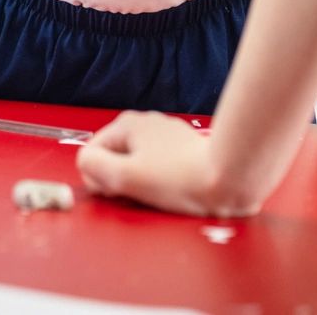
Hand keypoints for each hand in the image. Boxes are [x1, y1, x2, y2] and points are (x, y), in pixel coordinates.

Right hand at [75, 111, 241, 216]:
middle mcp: (144, 123)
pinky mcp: (183, 148)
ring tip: (160, 192)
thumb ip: (95, 168)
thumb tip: (87, 166)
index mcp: (126, 124)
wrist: (229, 178)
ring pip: (135, 161)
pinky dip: (159, 178)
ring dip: (140, 180)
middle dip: (119, 179)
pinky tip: (174, 187)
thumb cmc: (178, 179)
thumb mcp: (127, 177)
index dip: (97, 179)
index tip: (116, 193)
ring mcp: (165, 134)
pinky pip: (156, 165)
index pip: (90, 153)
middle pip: (113, 157)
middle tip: (139, 194)